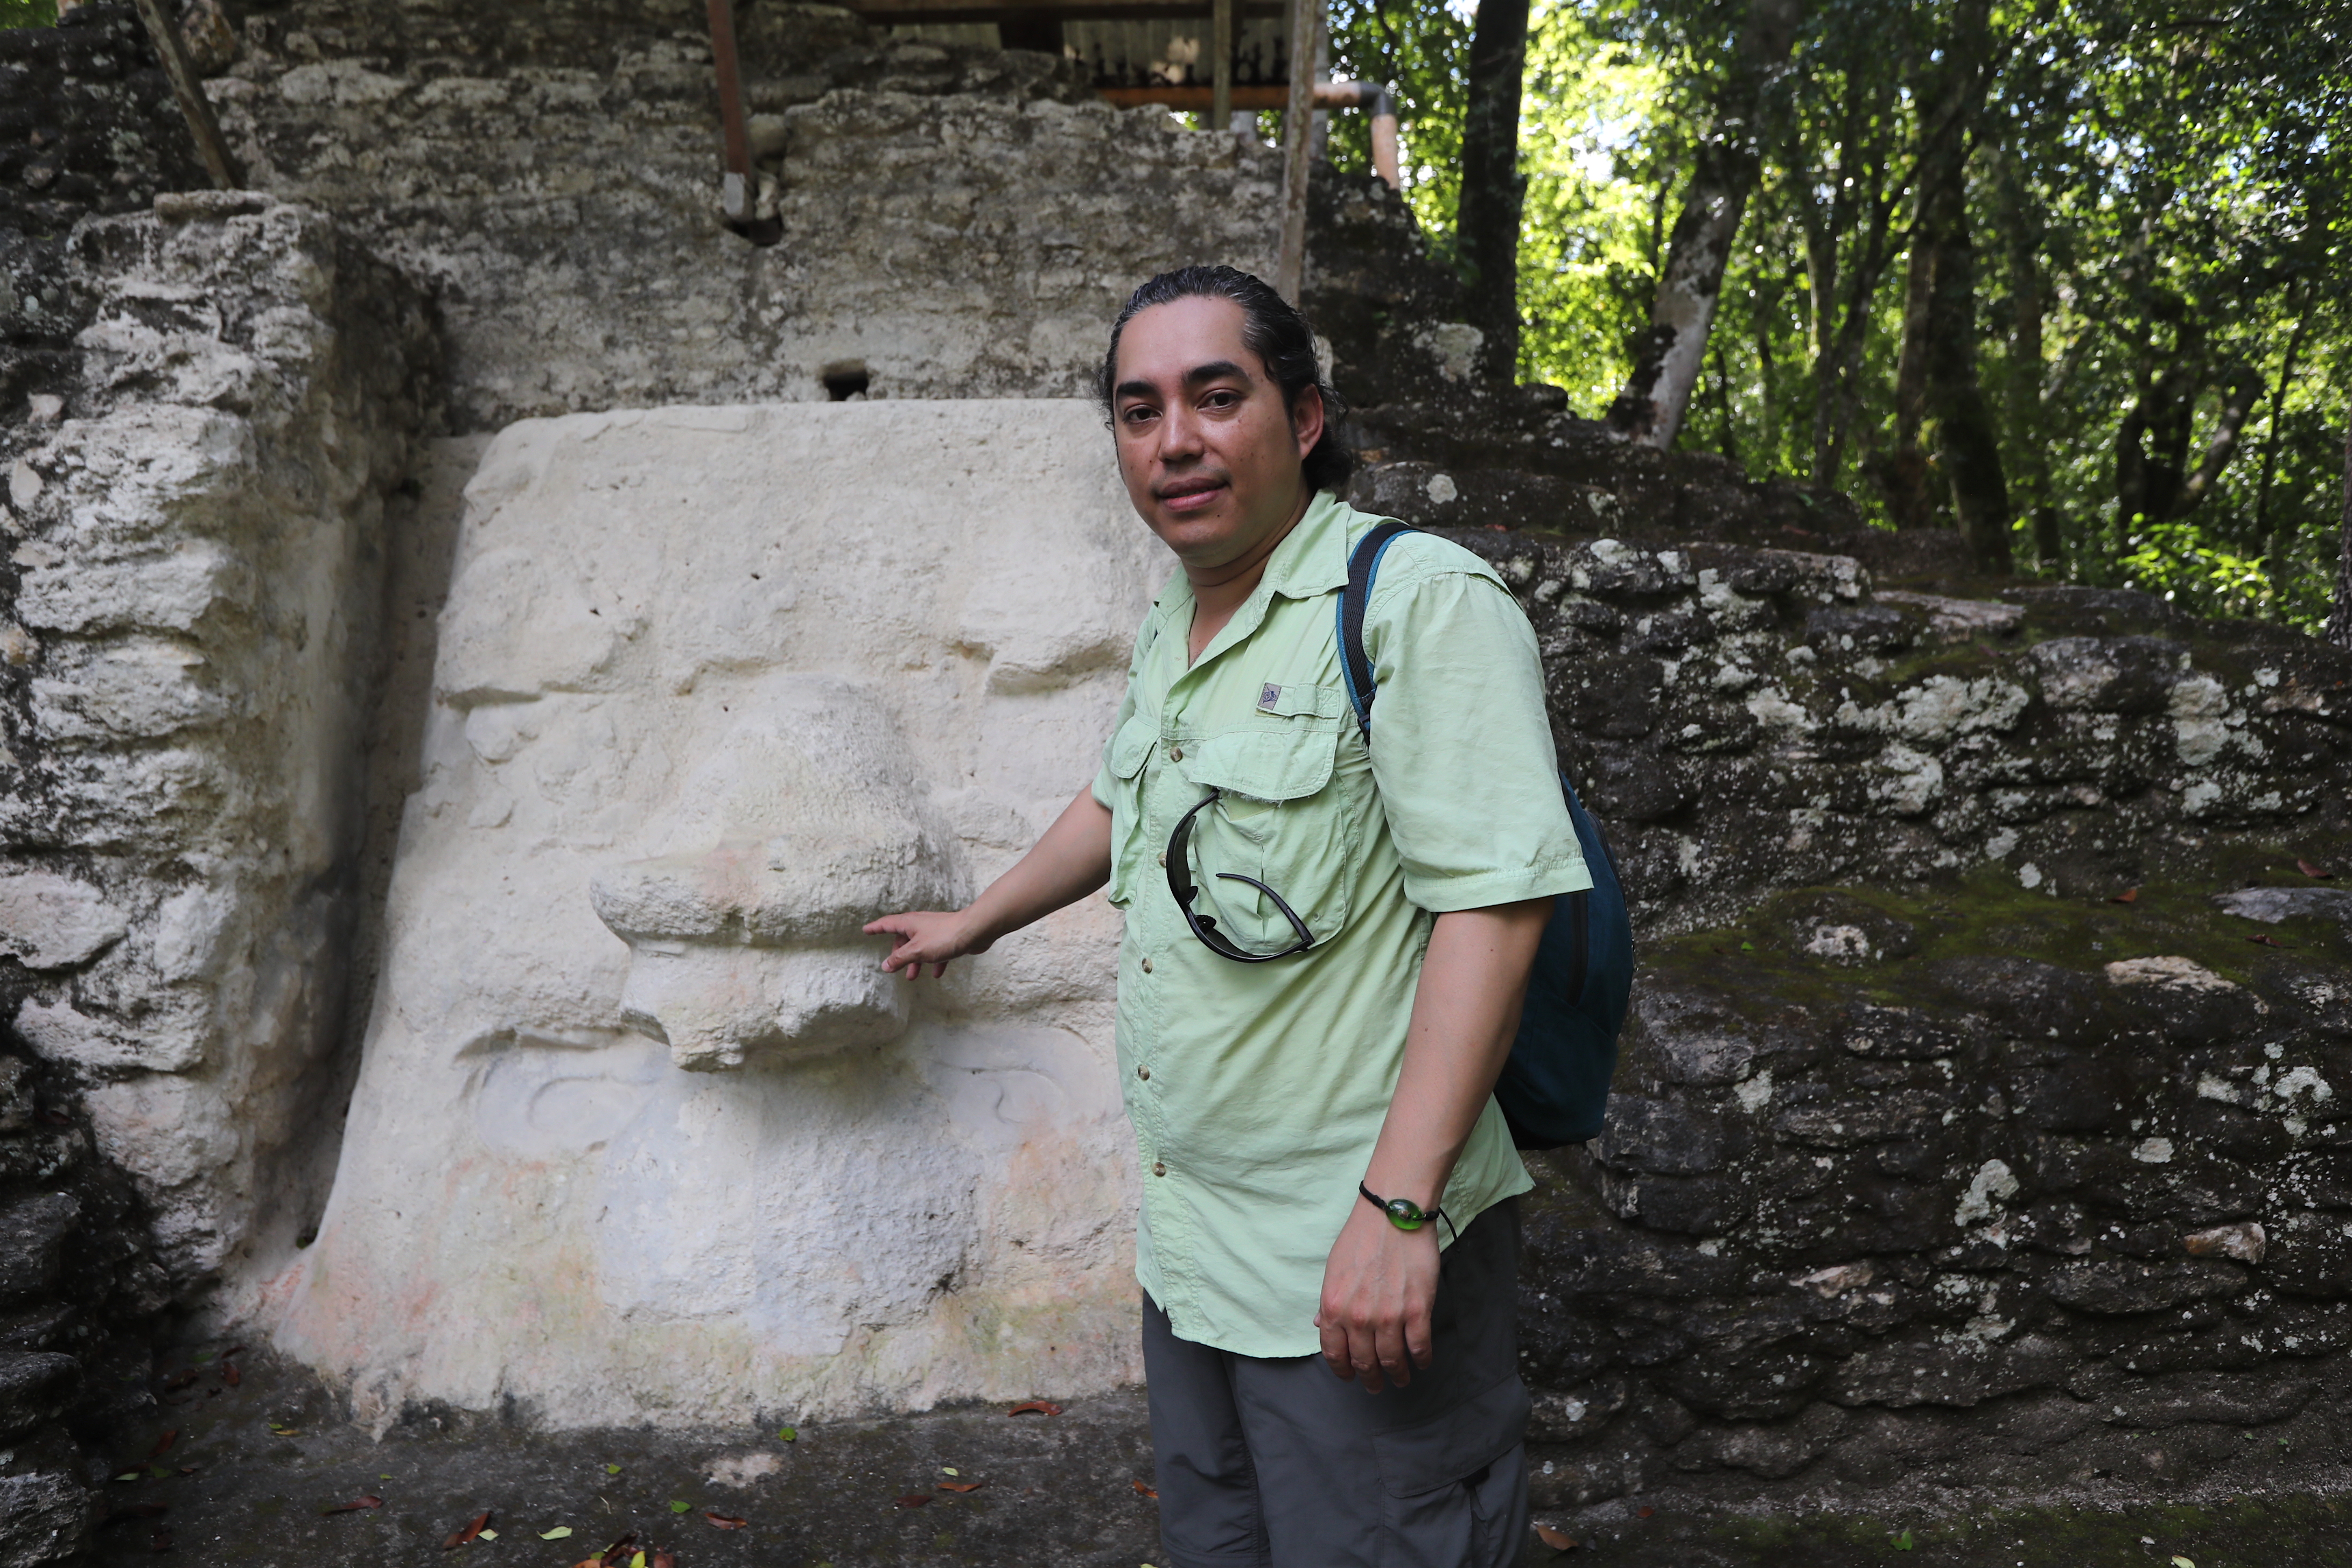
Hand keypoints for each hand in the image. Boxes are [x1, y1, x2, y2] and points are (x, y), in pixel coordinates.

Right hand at [863, 909, 991, 978]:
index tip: (866, 930)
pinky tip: (937, 974)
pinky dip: (934, 962)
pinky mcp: (948, 938)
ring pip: (920, 947)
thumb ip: (900, 959)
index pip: (887, 924)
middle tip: (895, 966)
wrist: (975, 931)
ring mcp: (935, 931)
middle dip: (899, 954)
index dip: (875, 928)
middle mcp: (920, 925)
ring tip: (912, 977)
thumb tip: (885, 965)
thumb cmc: (944, 936)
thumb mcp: (917, 951)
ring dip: (915, 962)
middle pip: (903, 938)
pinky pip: (936, 952)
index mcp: (909, 923)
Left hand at [1314, 1195, 1439, 1392]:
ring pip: (1392, 1360)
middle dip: (1370, 1379)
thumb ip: (1328, 1302)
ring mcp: (1389, 1316)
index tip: (1349, 1377)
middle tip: (1375, 1385)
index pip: (1334, 1353)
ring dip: (1397, 1374)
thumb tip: (1321, 1325)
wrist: (1393, 1214)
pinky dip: (1421, 1359)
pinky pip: (1419, 1347)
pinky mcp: (1417, 1310)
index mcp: (1334, 1307)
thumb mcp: (1333, 1270)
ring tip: (1400, 1379)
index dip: (1342, 1370)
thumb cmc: (1361, 1237)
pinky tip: (1422, 1362)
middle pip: (1364, 1362)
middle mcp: (1358, 1318)